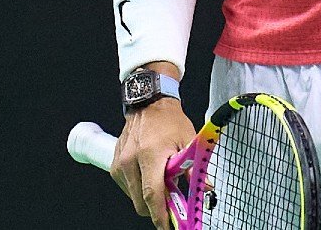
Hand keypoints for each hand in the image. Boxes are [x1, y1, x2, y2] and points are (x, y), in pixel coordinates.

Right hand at [112, 98, 195, 229]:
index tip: (168, 226)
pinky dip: (139, 189)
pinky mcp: (115, 166)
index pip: (152, 194)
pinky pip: (127, 188)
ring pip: (133, 198)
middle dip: (156, 210)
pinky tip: (151, 176)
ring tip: (164, 184)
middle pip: (140, 202)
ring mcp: (120, 164)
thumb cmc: (169, 120)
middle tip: (173, 206)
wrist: (148, 103)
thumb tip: (205, 189)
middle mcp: (130, 162)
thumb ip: (194, 168)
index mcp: (150, 155)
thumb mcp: (188, 141)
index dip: (160, 215)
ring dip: (148, 199)